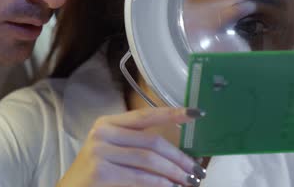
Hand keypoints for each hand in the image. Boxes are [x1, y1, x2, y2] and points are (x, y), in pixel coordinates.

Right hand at [57, 107, 206, 186]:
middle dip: (179, 157)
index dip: (171, 113)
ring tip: (189, 181)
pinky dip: (159, 183)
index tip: (195, 114)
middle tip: (197, 169)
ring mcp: (99, 151)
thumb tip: (178, 155)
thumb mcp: (115, 152)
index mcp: (107, 123)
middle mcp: (102, 133)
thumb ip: (139, 147)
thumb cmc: (96, 173)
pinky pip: (140, 177)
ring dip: (174, 172)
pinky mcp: (100, 171)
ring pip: (149, 160)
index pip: (145, 115)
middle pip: (151, 141)